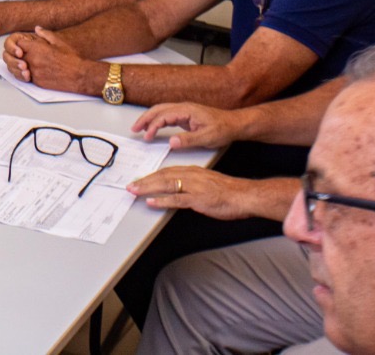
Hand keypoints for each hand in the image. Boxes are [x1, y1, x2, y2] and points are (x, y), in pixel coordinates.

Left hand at [2, 26, 96, 92]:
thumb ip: (45, 34)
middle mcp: (33, 60)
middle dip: (19, 55)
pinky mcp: (37, 82)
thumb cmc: (71, 58)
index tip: (25, 46)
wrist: (79, 75)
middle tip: (24, 55)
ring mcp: (34, 72)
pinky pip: (26, 77)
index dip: (21, 44)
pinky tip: (33, 72)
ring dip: (21, 66)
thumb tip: (37, 28)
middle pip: (16, 56)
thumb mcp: (59, 42)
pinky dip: (27, 74)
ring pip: (19, 68)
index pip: (18, 44)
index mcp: (37, 48)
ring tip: (27, 64)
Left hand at [126, 166, 260, 220]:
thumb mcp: (207, 183)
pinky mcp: (198, 199)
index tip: (140, 180)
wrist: (244, 195)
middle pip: (162, 176)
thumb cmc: (229, 191)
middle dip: (144, 181)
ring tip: (134, 191)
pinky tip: (151, 202)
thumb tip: (179, 190)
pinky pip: (176, 199)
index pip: (167, 172)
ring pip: (166, 185)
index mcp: (192, 171)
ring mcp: (194, 187)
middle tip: (130, 186)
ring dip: (148, 188)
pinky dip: (162, 200)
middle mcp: (191, 176)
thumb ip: (192, 184)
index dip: (151, 176)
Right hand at [131, 101, 244, 150]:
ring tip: (140, 128)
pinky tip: (154, 128)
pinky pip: (167, 116)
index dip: (153, 126)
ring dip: (149, 118)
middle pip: (158, 109)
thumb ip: (188, 140)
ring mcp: (184, 111)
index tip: (147, 136)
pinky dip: (158, 121)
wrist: (234, 124)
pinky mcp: (186, 116)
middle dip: (145, 118)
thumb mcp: (207, 138)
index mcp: (186, 110)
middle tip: (134, 128)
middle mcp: (183, 108)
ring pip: (161, 111)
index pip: (164, 116)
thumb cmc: (223, 129)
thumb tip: (171, 142)